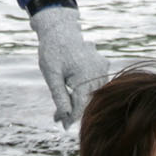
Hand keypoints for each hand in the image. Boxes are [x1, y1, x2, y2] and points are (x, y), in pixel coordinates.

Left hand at [31, 4, 107, 125]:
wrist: (60, 29)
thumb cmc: (53, 52)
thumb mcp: (52, 75)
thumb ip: (60, 97)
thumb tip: (66, 117)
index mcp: (86, 74)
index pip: (81, 104)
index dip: (71, 117)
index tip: (62, 125)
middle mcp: (99, 71)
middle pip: (88, 100)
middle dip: (73, 110)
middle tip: (57, 119)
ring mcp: (103, 68)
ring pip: (93, 93)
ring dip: (79, 102)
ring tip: (62, 109)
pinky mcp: (103, 66)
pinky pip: (95, 84)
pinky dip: (84, 91)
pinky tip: (71, 93)